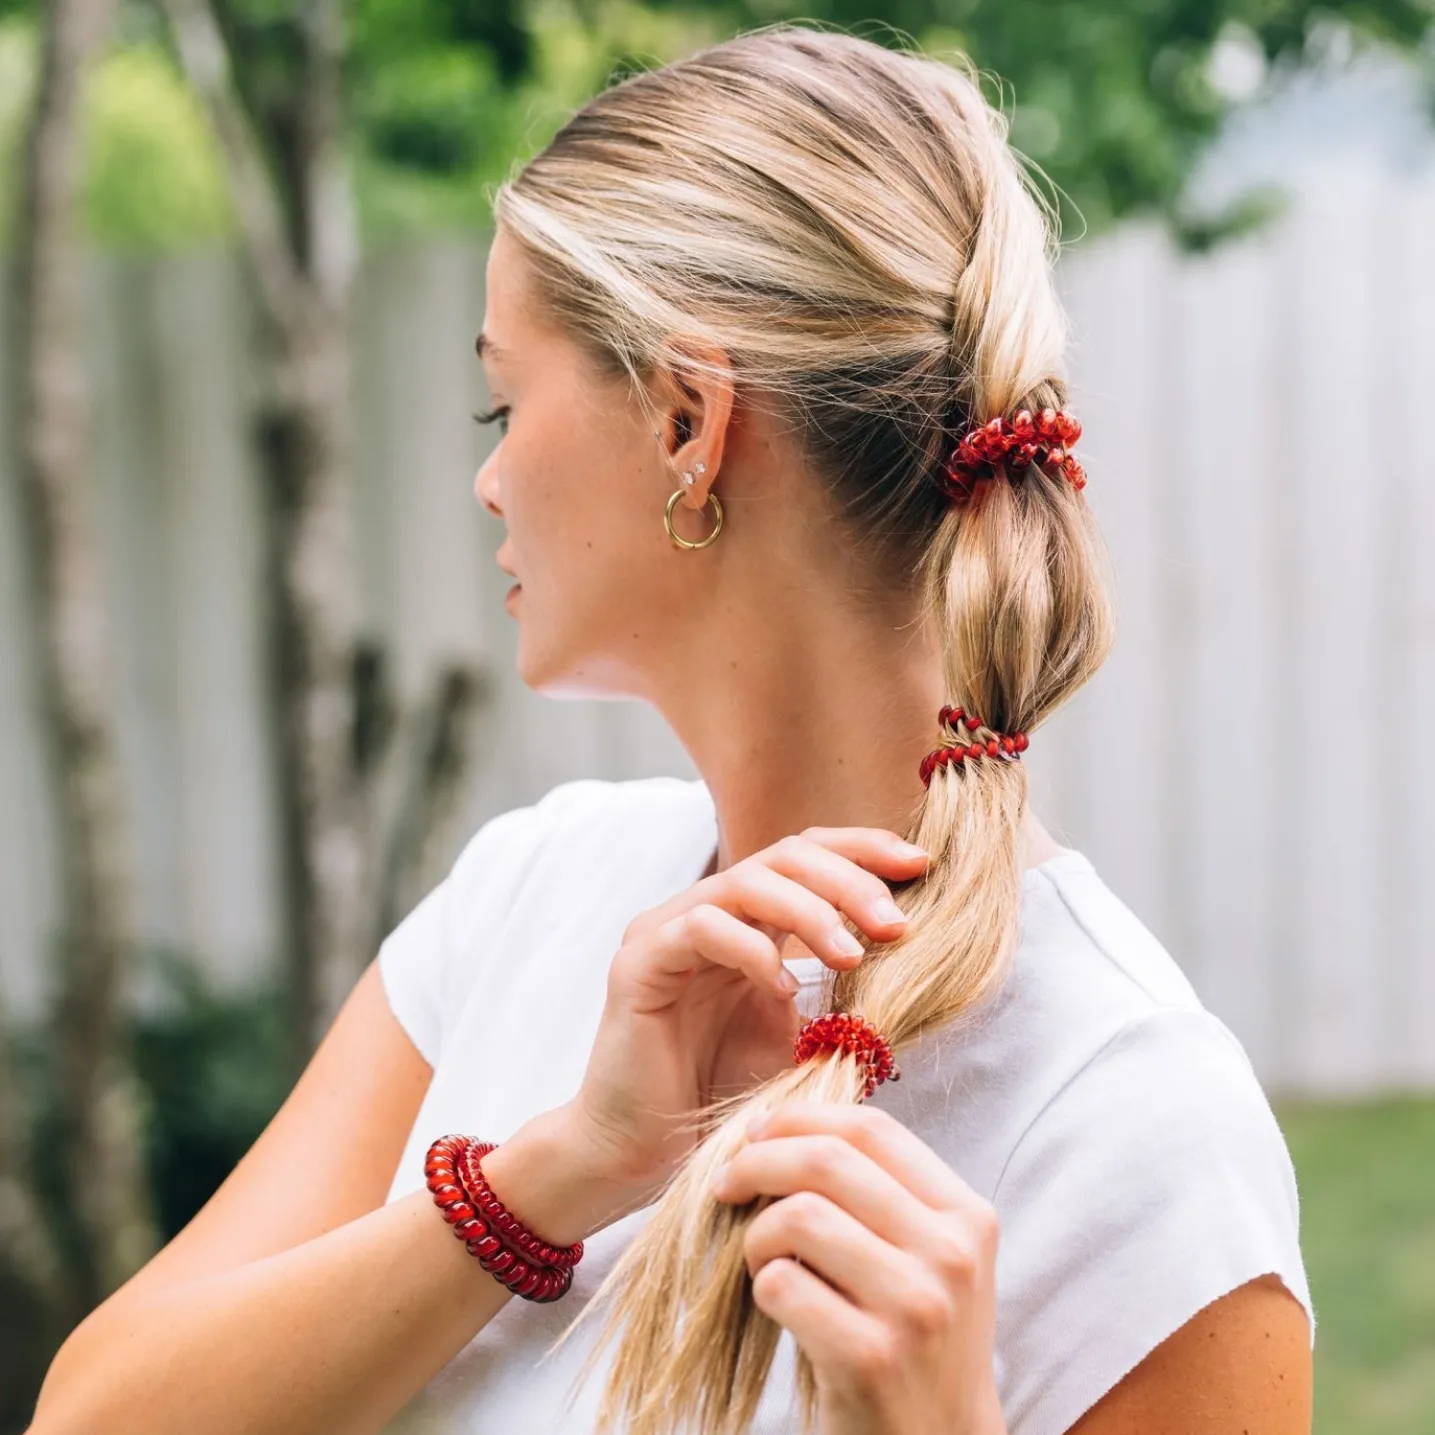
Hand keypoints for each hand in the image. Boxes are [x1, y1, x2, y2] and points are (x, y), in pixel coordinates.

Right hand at [567, 829, 928, 1207]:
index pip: (807, 854)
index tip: (919, 867)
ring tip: (852, 958)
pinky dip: (752, 950)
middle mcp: (707, 910)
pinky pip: (702, 927)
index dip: (863, 850)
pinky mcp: (640, 960)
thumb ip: (839, 990)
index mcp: (747, 918)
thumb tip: (915, 955)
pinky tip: (784, 990)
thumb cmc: (722, 1095)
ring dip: (811, 913)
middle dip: (849, 881)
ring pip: (747, 881)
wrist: (642, 1154)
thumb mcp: (800, 1034)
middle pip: (785, 855)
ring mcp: (668, 929)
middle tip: (895, 925)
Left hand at [710, 1100, 1005, 1434]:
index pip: (873, 1129)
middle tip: (725, 1184)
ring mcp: (915, 1307)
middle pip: (828, 1161)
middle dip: (758, 1162)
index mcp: (966, 1215)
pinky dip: (761, 1287)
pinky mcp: (871, 1358)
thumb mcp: (928, 1256)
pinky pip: (781, 1285)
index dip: (802, 1118)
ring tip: (758, 1259)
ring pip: (799, 1216)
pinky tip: (774, 1303)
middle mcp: (950, 1254)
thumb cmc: (918, 1339)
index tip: (757, 1132)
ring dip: (756, 1233)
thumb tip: (782, 1126)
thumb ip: (882, 1192)